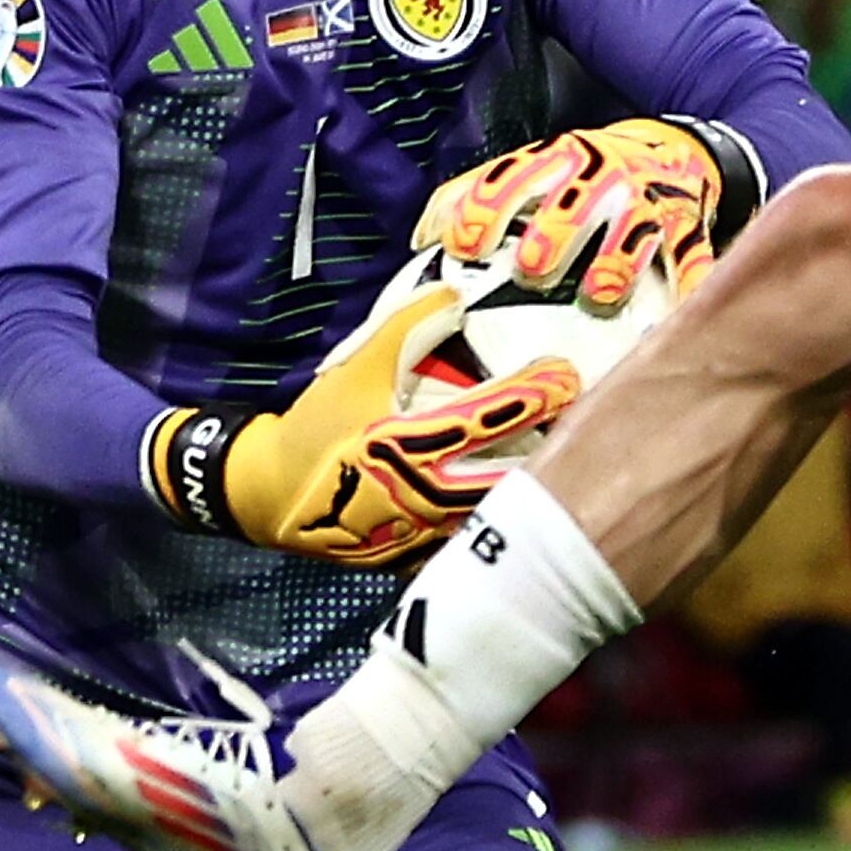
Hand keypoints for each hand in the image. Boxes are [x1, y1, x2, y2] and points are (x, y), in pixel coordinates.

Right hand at [223, 276, 585, 563]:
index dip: (532, 394)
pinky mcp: (415, 555)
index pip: (487, 416)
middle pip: (505, 471)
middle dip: (547, 446)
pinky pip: (466, 540)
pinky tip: (527, 510)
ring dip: (530, 487)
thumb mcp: (354, 369)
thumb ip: (403, 328)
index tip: (565, 375)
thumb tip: (451, 295)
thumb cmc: (316, 430)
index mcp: (408, 442)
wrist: (269, 498)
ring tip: (563, 463)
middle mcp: (422, 491)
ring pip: (492, 511)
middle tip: (581, 421)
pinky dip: (497, 523)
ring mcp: (421, 531)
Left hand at [424, 121, 724, 312]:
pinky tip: (675, 318)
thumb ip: (473, 197)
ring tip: (598, 298)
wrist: (676, 151)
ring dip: (613, 267)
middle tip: (531, 272)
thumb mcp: (531, 170)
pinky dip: (688, 290)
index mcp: (556, 159)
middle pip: (573, 204)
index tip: (464, 248)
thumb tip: (422, 237)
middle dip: (550, 239)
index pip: (511, 178)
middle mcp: (602, 175)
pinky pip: (690, 261)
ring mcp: (648, 201)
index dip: (484, 212)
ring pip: (632, 234)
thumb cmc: (586, 174)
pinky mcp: (688, 227)